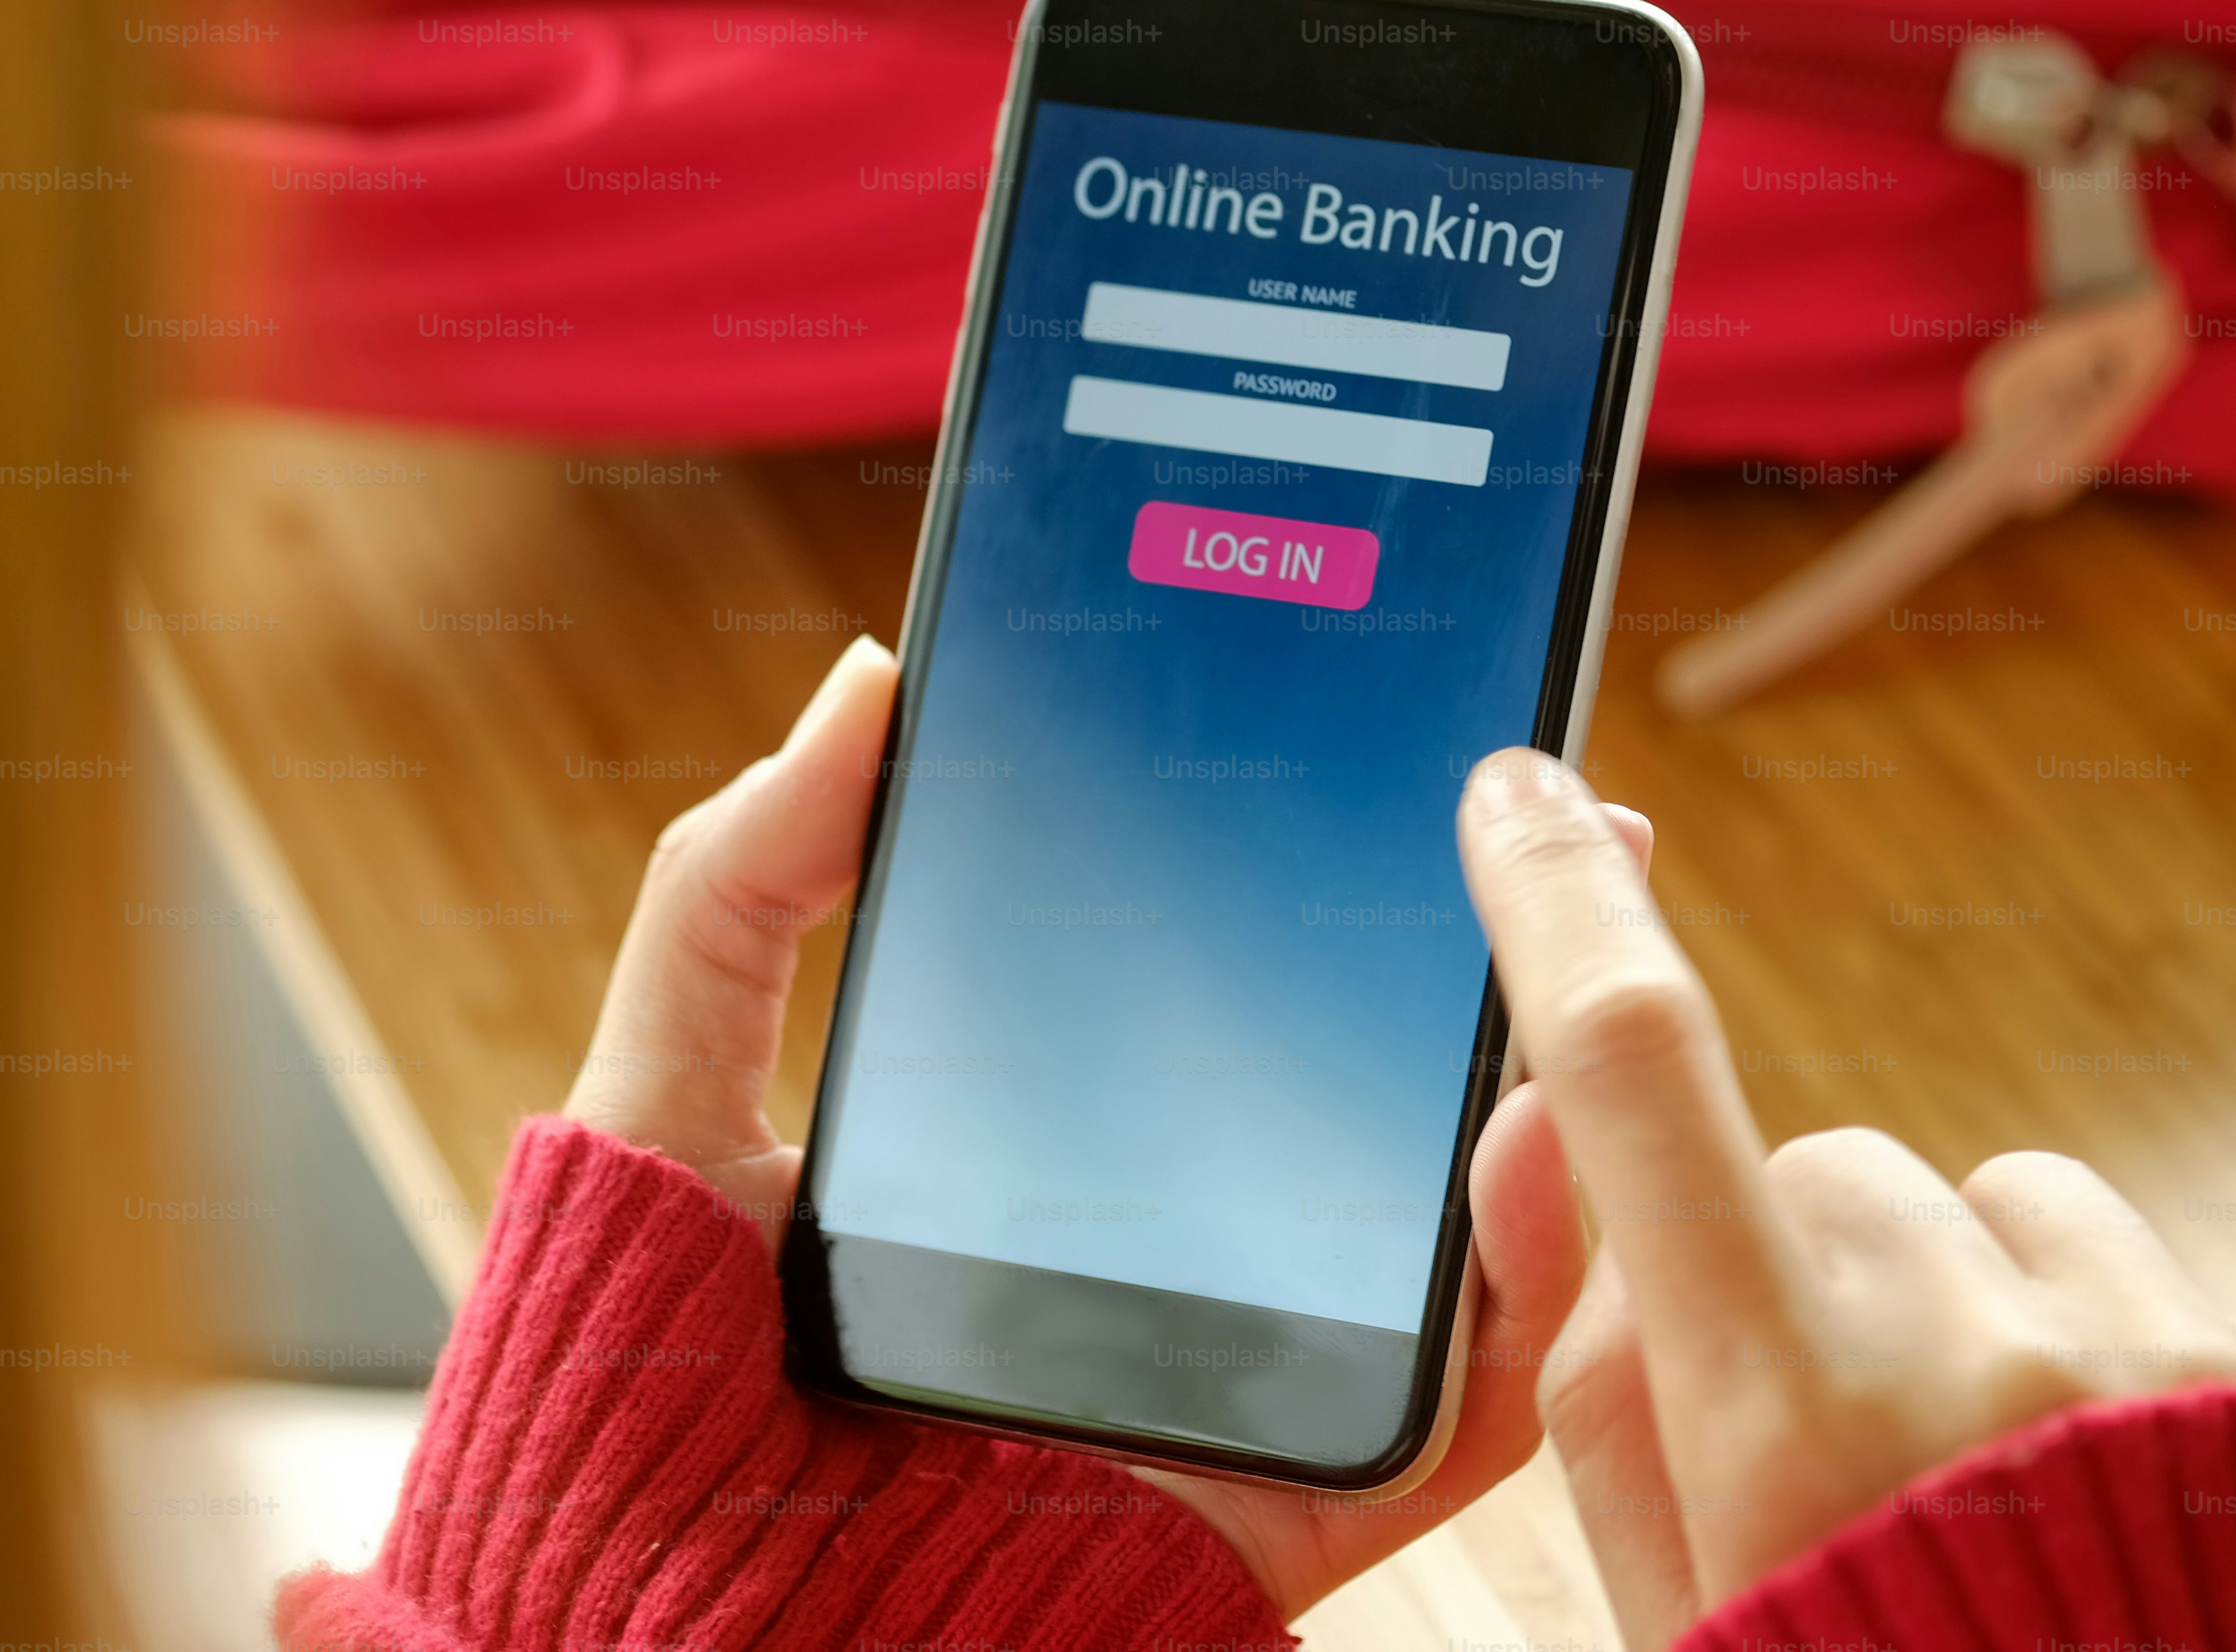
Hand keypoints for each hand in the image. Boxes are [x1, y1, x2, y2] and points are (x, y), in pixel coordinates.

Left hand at [563, 639, 1622, 1618]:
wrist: (651, 1627)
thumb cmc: (627, 1377)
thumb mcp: (664, 1094)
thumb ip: (741, 887)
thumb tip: (870, 678)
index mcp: (1044, 1142)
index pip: (1217, 979)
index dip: (1320, 860)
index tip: (1393, 727)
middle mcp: (1164, 1243)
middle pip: (1368, 1091)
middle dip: (1490, 948)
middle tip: (1567, 811)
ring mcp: (1238, 1369)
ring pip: (1448, 1235)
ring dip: (1550, 1088)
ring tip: (1608, 931)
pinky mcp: (1284, 1494)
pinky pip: (1450, 1410)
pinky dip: (1534, 1297)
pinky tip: (1554, 1148)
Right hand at [1456, 749, 2235, 1651]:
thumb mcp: (1665, 1589)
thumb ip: (1575, 1364)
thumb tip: (1538, 1114)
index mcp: (1770, 1429)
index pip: (1635, 1078)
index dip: (1562, 908)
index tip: (1522, 793)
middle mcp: (1952, 1357)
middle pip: (1800, 1170)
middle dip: (1770, 1270)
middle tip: (1816, 1458)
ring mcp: (2121, 1346)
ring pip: (1946, 1195)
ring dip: (1919, 1290)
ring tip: (1953, 1476)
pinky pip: (2078, 1230)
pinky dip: (2042, 1304)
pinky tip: (2058, 1454)